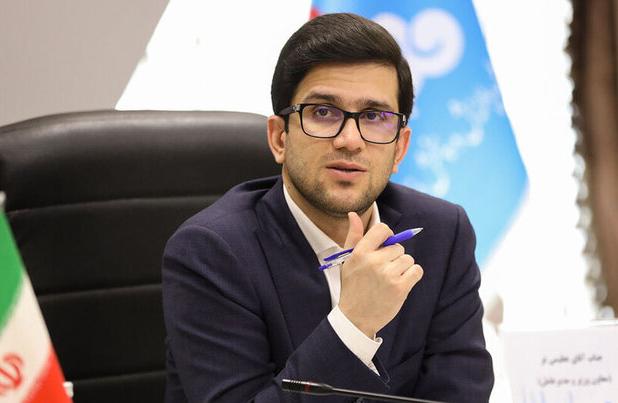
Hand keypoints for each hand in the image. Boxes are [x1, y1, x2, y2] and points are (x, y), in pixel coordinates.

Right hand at [337, 212, 422, 337]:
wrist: (355, 318)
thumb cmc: (352, 286)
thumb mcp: (348, 260)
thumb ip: (354, 236)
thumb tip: (353, 214)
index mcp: (360, 253)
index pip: (382, 229)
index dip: (387, 236)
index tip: (384, 247)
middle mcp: (374, 261)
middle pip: (398, 246)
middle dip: (394, 257)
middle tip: (383, 271)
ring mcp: (388, 275)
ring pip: (408, 259)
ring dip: (403, 268)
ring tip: (390, 279)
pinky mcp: (400, 288)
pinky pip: (416, 271)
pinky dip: (412, 276)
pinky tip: (401, 283)